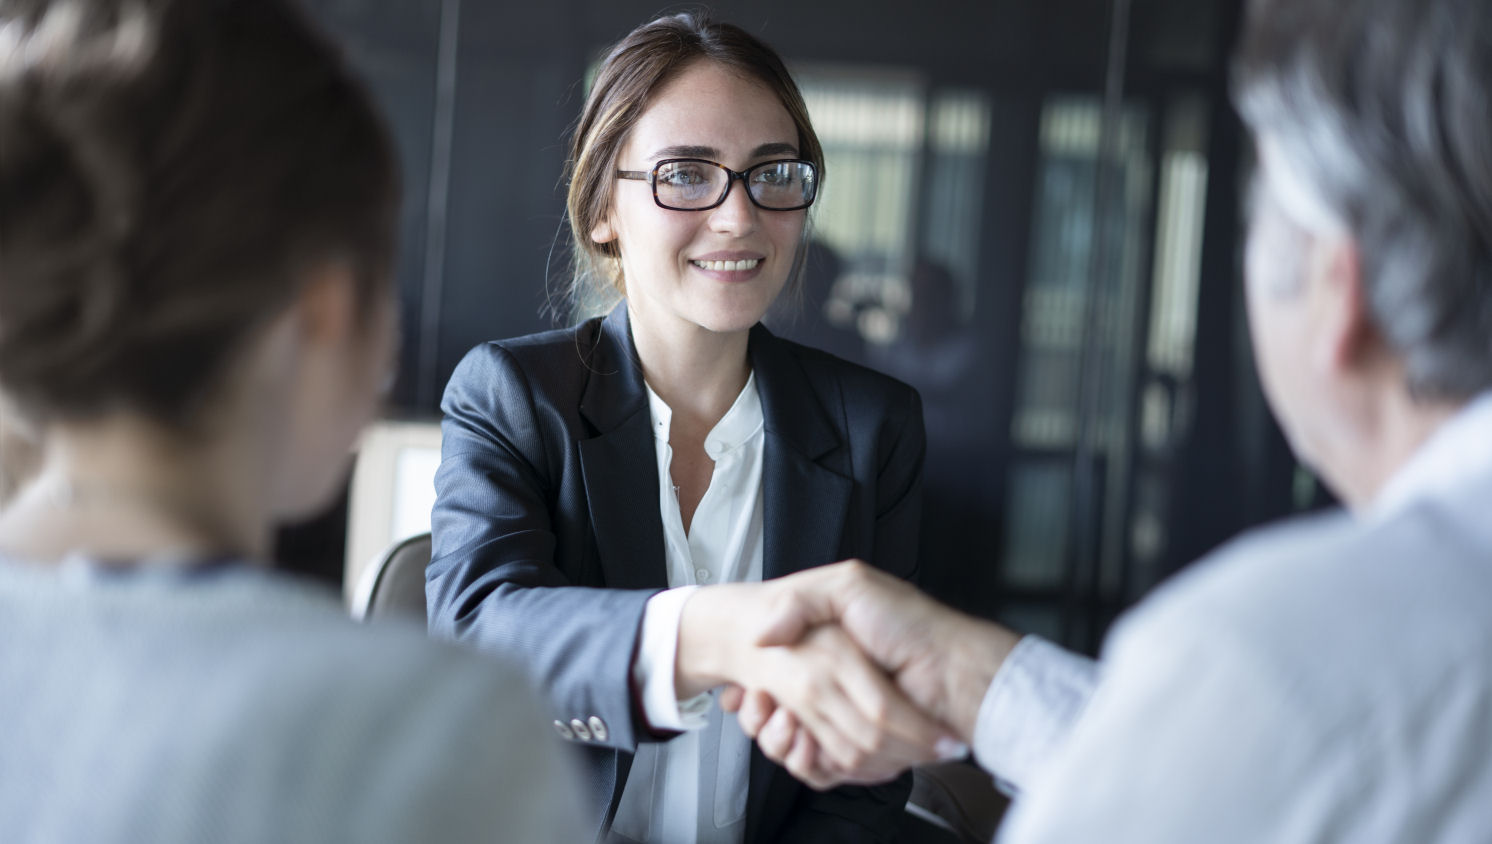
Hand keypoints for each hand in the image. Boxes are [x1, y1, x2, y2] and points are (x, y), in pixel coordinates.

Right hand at [722, 561, 1020, 785]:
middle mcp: (835, 692)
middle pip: (774, 716)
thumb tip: (760, 634)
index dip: (752, 689)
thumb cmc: (907, 622)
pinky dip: (807, 759)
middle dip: (759, 713)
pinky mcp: (860, 754)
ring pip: (791, 745)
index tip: (743, 687)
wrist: (950, 666)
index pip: (771, 679)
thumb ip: (800, 601)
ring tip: (778, 718)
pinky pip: (821, 768)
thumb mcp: (849, 586)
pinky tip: (803, 740)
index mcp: (827, 656)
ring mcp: (846, 724)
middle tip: (755, 700)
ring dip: (778, 737)